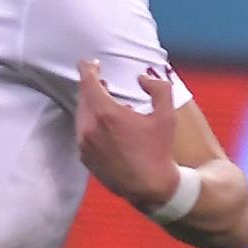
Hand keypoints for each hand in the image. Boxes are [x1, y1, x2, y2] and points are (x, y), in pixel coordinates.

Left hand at [74, 61, 180, 209]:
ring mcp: (84, 144)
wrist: (149, 185)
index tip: (88, 62)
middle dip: (91, 86)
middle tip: (99, 78)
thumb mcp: (166, 115)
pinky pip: (82, 132)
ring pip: (81, 115)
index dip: (87, 68)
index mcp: (106, 114)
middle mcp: (89, 128)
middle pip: (83, 98)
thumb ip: (158, 88)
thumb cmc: (159, 149)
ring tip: (104, 99)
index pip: (88, 82)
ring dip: (91, 104)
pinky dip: (90, 122)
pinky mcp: (84, 156)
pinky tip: (105, 124)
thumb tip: (141, 78)